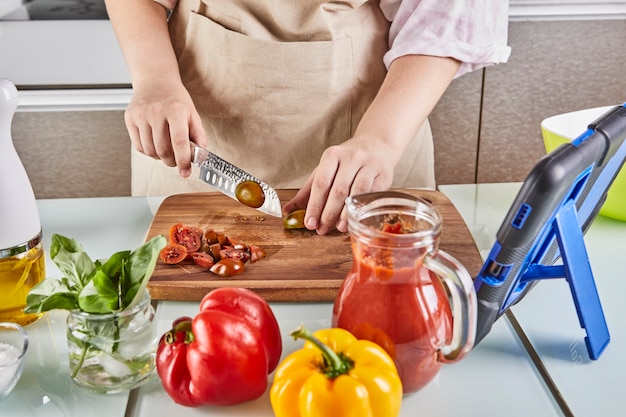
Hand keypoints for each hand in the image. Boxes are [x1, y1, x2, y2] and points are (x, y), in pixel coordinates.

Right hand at [125, 80, 206, 176]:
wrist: (155, 80)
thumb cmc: (175, 99)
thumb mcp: (192, 113)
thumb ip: (199, 136)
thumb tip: (201, 157)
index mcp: (175, 110)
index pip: (179, 141)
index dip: (183, 160)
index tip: (186, 172)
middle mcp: (156, 111)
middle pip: (163, 150)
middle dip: (172, 161)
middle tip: (177, 160)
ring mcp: (140, 115)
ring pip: (149, 151)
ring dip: (159, 157)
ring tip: (166, 149)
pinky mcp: (129, 118)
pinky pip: (138, 146)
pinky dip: (148, 151)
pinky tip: (155, 143)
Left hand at [283, 135, 397, 234]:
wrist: (377, 144)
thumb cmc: (347, 161)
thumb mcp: (325, 170)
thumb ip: (307, 191)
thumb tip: (288, 211)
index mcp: (332, 155)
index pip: (321, 183)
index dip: (314, 205)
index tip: (309, 223)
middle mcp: (351, 158)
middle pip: (338, 190)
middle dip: (328, 213)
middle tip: (321, 229)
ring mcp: (369, 165)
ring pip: (356, 192)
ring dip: (346, 213)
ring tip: (338, 228)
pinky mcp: (384, 174)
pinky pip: (373, 194)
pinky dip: (363, 209)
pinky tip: (355, 219)